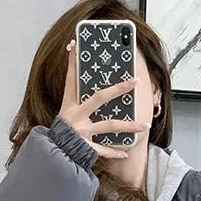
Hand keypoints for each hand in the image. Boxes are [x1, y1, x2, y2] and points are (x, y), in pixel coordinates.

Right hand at [59, 40, 149, 159]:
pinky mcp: (86, 147)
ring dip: (129, 126)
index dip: (72, 63)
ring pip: (110, 126)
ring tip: (145, 125)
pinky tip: (126, 152)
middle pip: (100, 98)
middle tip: (135, 81)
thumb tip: (88, 85)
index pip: (71, 80)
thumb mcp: (66, 114)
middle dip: (118, 89)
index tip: (74, 45)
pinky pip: (104, 150)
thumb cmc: (63, 133)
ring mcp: (82, 132)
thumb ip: (77, 101)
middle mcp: (76, 116)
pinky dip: (115, 152)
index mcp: (69, 105)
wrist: (55, 155)